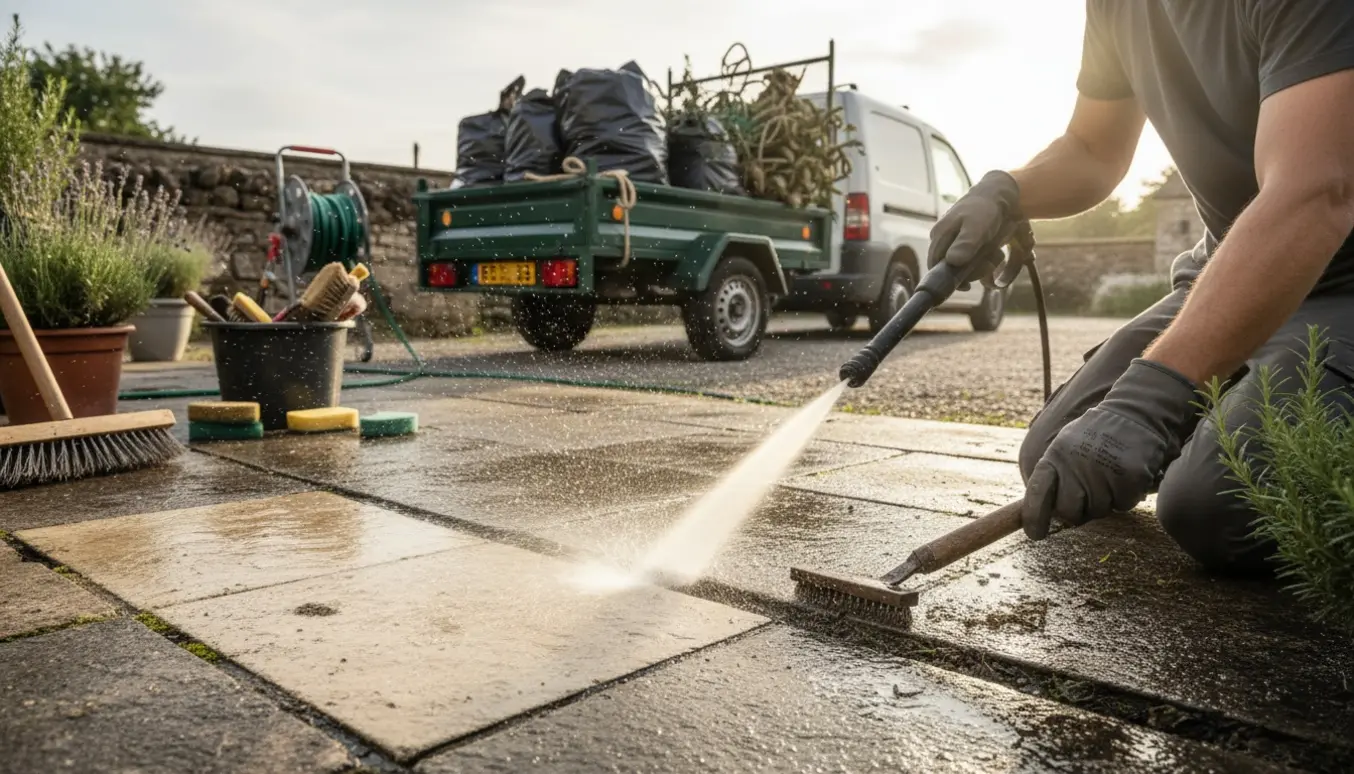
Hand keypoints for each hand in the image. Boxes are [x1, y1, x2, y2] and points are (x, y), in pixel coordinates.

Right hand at [927, 170, 1022, 272]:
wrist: (998, 195)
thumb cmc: (985, 209)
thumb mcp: (976, 226)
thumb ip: (965, 244)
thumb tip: (952, 262)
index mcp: (940, 235)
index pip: (935, 265)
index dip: (947, 279)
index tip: (966, 286)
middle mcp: (945, 240)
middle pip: (952, 268)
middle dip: (973, 270)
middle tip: (990, 263)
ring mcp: (956, 242)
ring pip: (965, 265)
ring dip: (983, 264)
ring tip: (996, 254)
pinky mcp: (968, 243)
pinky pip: (974, 260)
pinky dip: (986, 259)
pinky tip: (996, 252)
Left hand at [1023, 359, 1200, 539]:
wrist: (1133, 414)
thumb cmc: (1095, 436)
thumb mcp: (1065, 447)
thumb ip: (1054, 476)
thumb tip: (1043, 514)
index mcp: (1055, 457)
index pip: (1037, 494)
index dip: (1033, 517)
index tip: (1035, 534)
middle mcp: (1076, 466)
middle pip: (1068, 512)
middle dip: (1076, 513)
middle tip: (1087, 496)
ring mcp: (1103, 472)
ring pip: (1098, 512)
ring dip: (1104, 502)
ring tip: (1108, 476)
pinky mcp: (1129, 477)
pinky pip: (1123, 505)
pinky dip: (1125, 497)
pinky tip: (1125, 476)